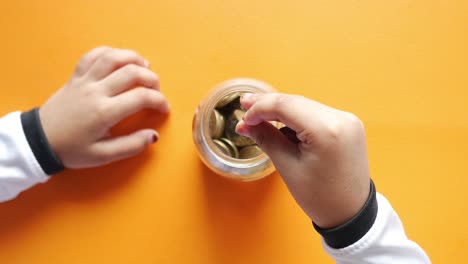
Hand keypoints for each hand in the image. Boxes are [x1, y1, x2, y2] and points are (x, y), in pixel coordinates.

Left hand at [39, 46, 169, 168]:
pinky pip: (93, 55)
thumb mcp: (103, 156)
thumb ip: (131, 146)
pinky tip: (119, 59)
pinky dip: (109, 52)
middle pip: (131, 72)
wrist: (40, 142)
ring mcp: (84, 80)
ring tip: (144, 67)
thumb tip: (154, 136)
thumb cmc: (72, 150)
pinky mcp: (75, 76)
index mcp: (105, 112)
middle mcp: (96, 91)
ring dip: (133, 58)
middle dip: (152, 79)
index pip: (141, 97)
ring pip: (113, 57)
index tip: (164, 108)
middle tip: (156, 90)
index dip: (159, 101)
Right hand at [236, 93, 369, 227]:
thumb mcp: (287, 167)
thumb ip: (266, 138)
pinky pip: (316, 113)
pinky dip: (297, 117)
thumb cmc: (320, 197)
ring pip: (304, 106)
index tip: (243, 118)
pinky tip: (282, 125)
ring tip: (259, 119)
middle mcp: (341, 118)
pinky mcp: (348, 124)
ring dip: (281, 111)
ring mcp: (347, 119)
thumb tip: (245, 124)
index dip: (260, 108)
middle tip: (244, 106)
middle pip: (295, 102)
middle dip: (268, 105)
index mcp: (327, 130)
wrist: (351, 212)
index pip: (286, 105)